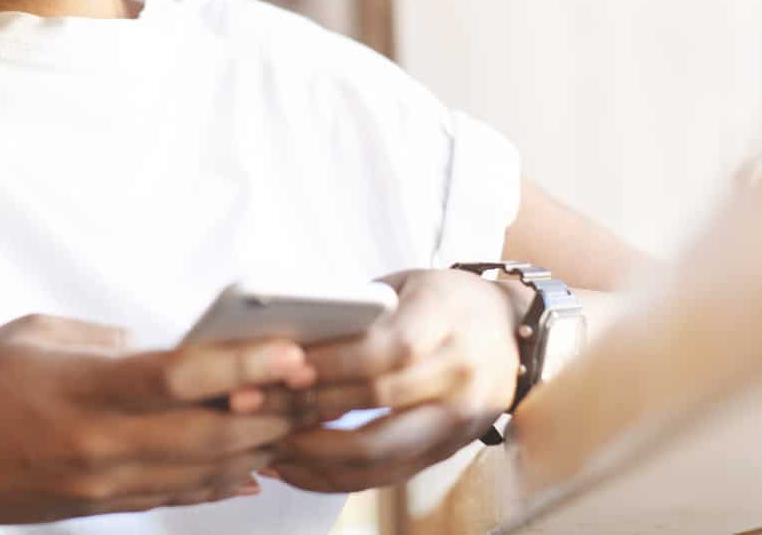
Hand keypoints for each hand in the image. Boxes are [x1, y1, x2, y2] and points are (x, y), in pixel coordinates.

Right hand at [0, 313, 316, 524]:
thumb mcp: (35, 333)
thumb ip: (109, 340)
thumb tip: (169, 349)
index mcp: (80, 390)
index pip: (180, 379)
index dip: (245, 365)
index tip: (293, 350)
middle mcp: (96, 446)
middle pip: (209, 438)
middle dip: (272, 414)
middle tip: (316, 389)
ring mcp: (97, 487)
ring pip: (200, 476)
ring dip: (255, 450)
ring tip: (297, 423)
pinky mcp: (94, 509)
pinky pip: (171, 499)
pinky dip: (216, 483)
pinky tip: (248, 468)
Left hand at [262, 269, 524, 492]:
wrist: (513, 333)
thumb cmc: (443, 300)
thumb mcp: (407, 285)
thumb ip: (359, 308)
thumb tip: (284, 333)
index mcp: (448, 320)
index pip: (389, 348)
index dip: (335, 361)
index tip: (283, 365)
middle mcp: (461, 375)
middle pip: (379, 401)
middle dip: (306, 406)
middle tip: (248, 403)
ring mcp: (459, 421)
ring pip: (380, 452)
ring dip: (313, 453)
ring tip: (262, 441)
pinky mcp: (447, 452)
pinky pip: (384, 476)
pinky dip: (332, 477)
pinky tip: (292, 466)